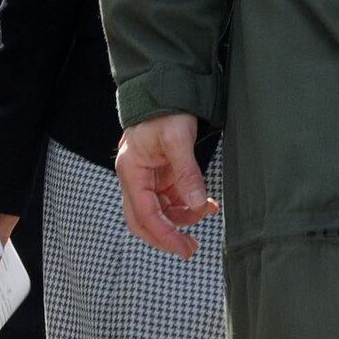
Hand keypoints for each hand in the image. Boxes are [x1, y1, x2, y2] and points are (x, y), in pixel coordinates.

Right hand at [115, 114, 217, 255]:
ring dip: (181, 218)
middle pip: (142, 220)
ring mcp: (145, 177)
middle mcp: (134, 177)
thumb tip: (197, 204)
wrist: (165, 90)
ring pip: (158, 212)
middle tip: (190, 248)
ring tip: (206, 210)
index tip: (184, 248)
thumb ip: (187, 174)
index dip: (164, 235)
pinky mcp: (158, 175)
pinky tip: (203, 202)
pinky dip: (185, 206)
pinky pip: (168, 200)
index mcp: (131, 170)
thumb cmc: (165, 110)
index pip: (144, 214)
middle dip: (166, 236)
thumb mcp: (178, 140)